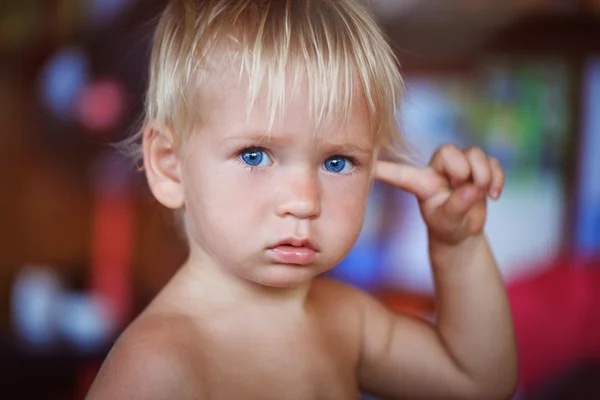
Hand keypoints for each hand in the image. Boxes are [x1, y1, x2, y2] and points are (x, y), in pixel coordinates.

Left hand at [375, 144, 504, 244]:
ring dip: (483, 173)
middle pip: (448, 150)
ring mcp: (459, 167)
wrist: (464, 230)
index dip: (385, 169)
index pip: (400, 173)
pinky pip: (491, 160)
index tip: (369, 165)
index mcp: (420, 182)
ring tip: (482, 192)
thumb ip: (456, 206)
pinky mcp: (478, 168)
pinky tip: (494, 194)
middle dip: (462, 169)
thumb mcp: (448, 222)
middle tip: (466, 186)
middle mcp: (437, 170)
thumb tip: (471, 188)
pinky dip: (497, 176)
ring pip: (473, 152)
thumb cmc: (448, 226)